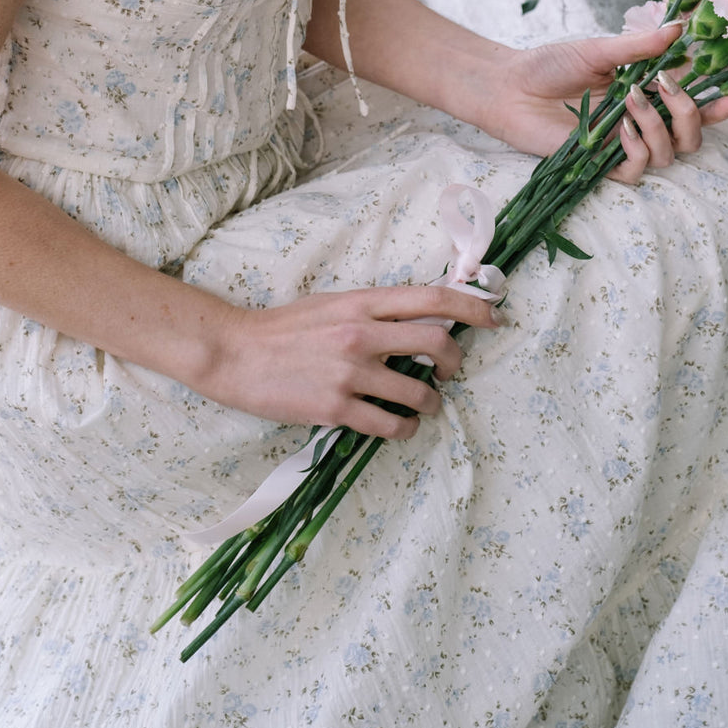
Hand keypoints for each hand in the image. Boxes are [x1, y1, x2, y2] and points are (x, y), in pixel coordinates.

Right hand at [182, 282, 497, 437]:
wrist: (234, 352)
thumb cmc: (283, 328)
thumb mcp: (331, 304)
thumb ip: (372, 310)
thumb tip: (416, 317)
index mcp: (363, 302)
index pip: (433, 299)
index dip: (473, 307)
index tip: (494, 318)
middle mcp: (362, 333)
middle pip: (438, 342)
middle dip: (456, 361)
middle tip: (450, 372)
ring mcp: (350, 372)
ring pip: (419, 392)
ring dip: (431, 404)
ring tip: (423, 406)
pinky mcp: (336, 408)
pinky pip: (390, 424)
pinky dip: (403, 429)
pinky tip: (398, 426)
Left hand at [474, 25, 727, 182]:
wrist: (509, 86)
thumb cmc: (549, 65)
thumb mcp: (598, 50)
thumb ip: (639, 46)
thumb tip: (679, 27)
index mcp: (646, 94)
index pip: (692, 106)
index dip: (717, 106)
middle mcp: (640, 123)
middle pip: (691, 137)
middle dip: (691, 115)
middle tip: (667, 88)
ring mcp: (622, 146)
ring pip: (669, 154)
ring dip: (659, 127)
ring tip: (631, 99)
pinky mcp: (600, 165)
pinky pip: (637, 171)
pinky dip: (637, 150)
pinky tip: (622, 128)